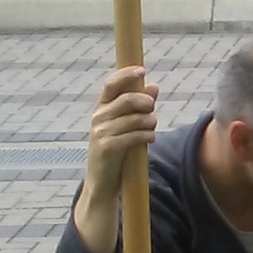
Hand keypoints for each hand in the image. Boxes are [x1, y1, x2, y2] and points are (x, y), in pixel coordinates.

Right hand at [74, 64, 157, 252]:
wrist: (102, 182)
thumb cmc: (117, 150)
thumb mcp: (125, 125)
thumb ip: (138, 106)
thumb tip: (153, 86)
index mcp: (101, 108)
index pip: (111, 84)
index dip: (126, 75)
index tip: (142, 70)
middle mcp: (98, 118)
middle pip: (127, 99)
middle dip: (146, 102)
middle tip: (152, 109)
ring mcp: (101, 133)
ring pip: (135, 118)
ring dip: (150, 121)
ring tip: (152, 127)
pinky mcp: (108, 148)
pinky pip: (134, 135)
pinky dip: (147, 135)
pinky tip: (150, 138)